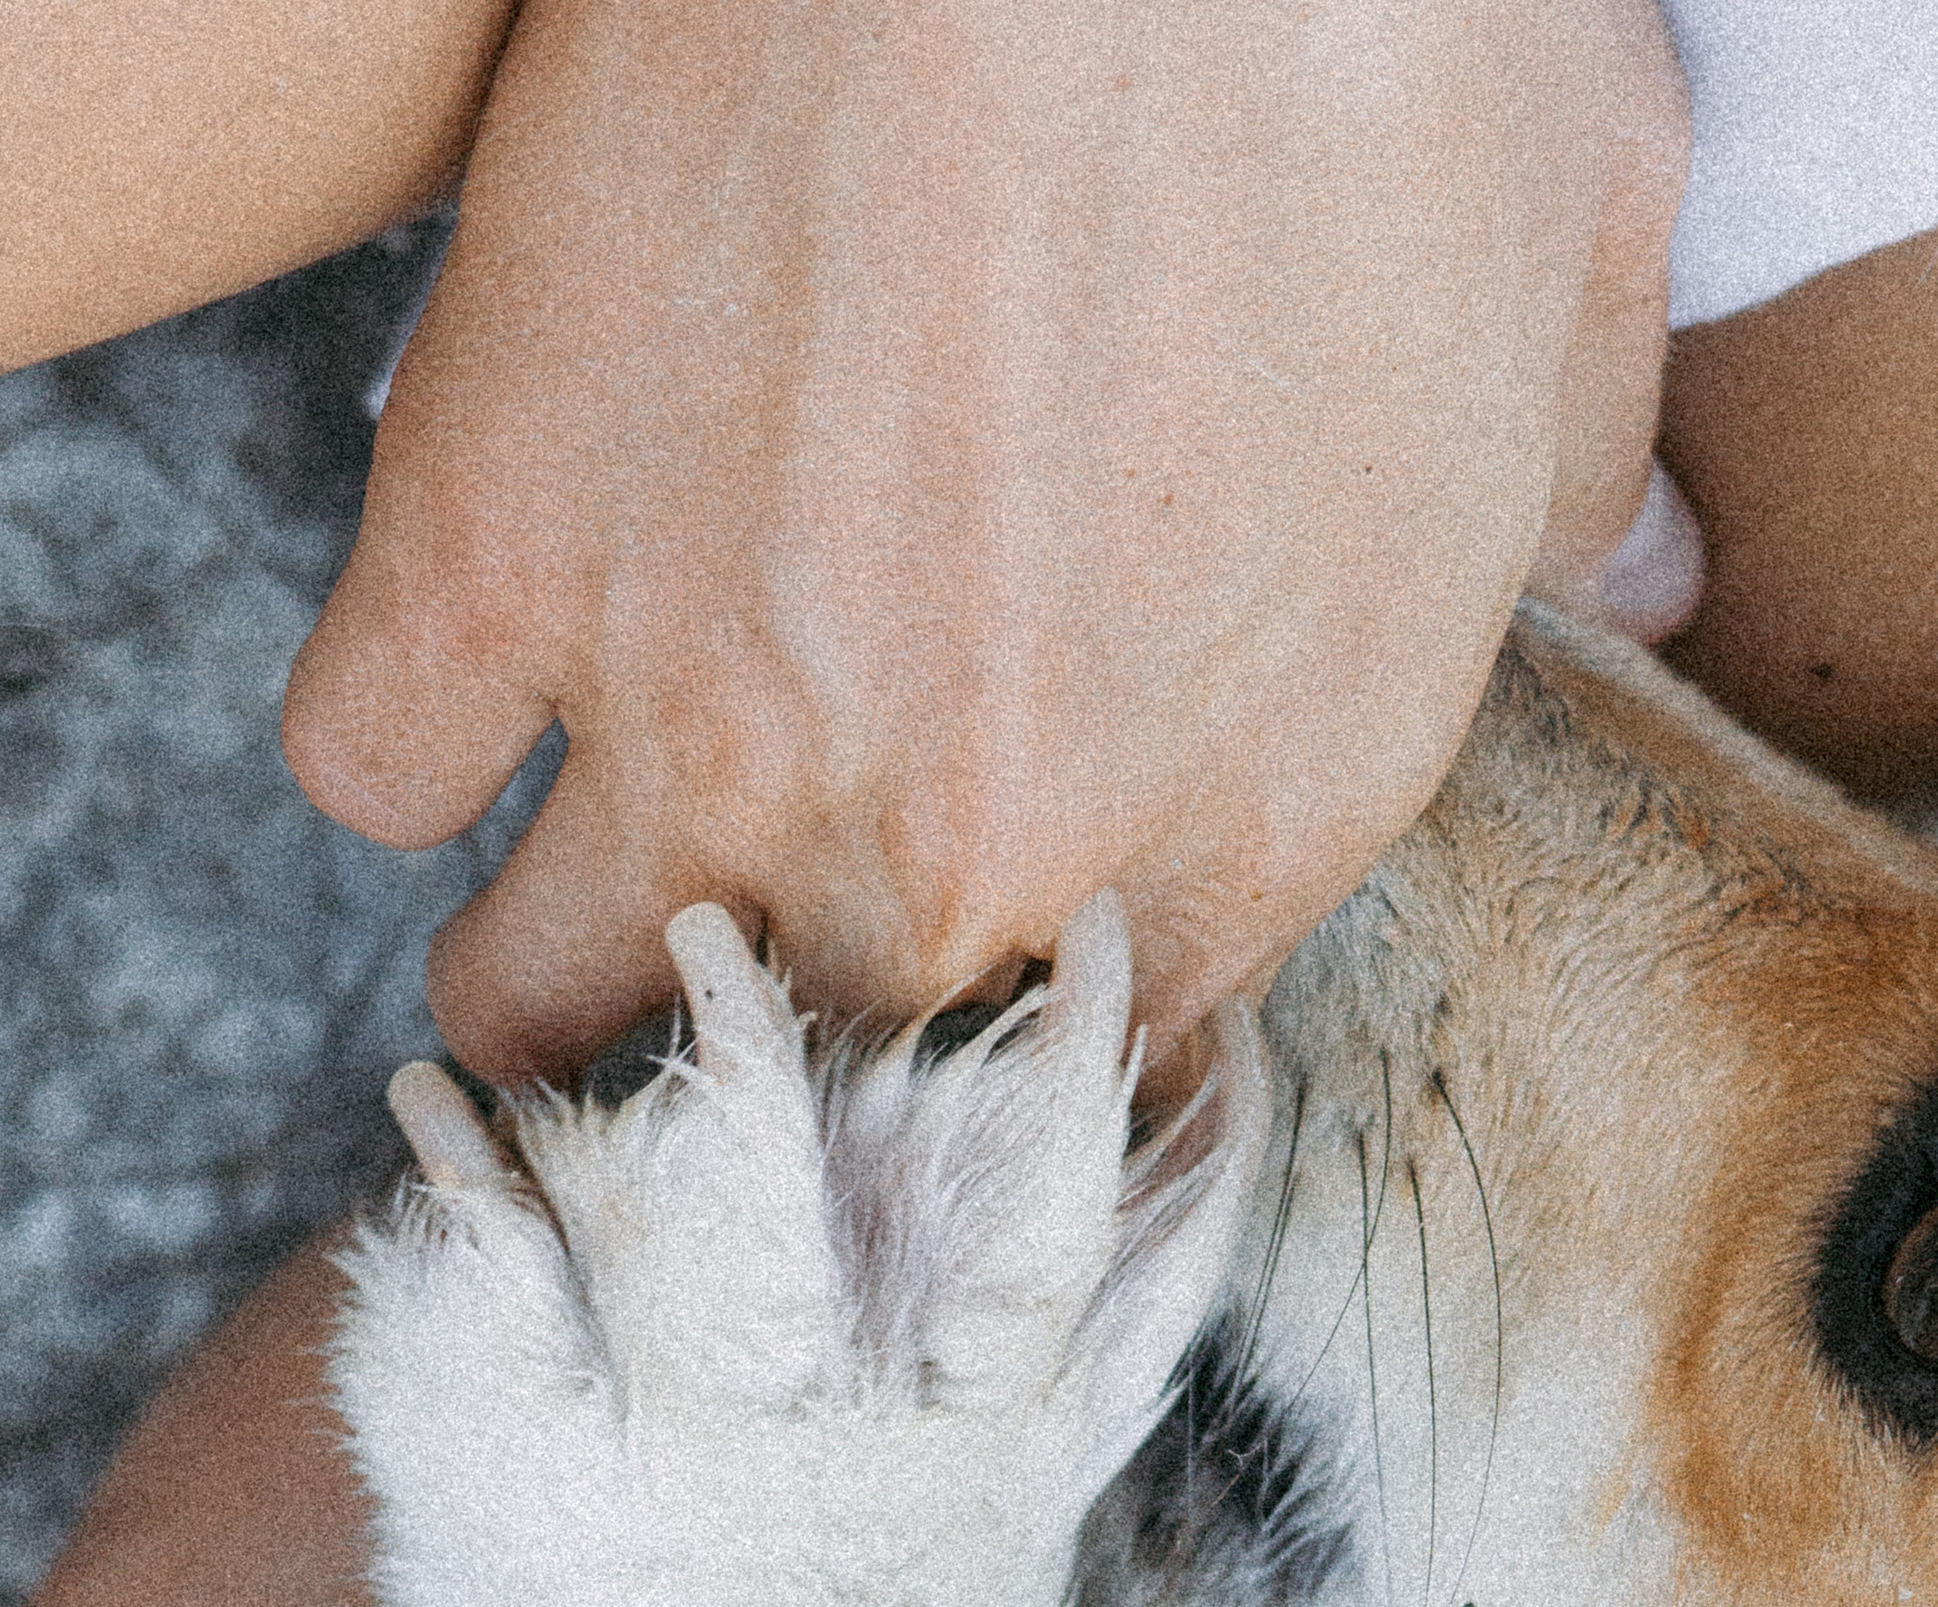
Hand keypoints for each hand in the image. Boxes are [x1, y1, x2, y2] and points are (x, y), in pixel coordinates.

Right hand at [284, 0, 1691, 1080]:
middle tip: (735, 957)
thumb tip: (1619, 564)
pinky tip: (457, 643)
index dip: (1001, 1038)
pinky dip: (399, 722)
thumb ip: (1571, 486)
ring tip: (557, 888)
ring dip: (545, 980)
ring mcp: (709, 725)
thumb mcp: (1567, 255)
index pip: (1084, 1084)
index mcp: (1243, 816)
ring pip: (535, 1016)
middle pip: (804, 1113)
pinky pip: (371, 763)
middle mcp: (970, 843)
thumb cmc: (1365, 2)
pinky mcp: (495, 555)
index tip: (958, 978)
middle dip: (764, 1060)